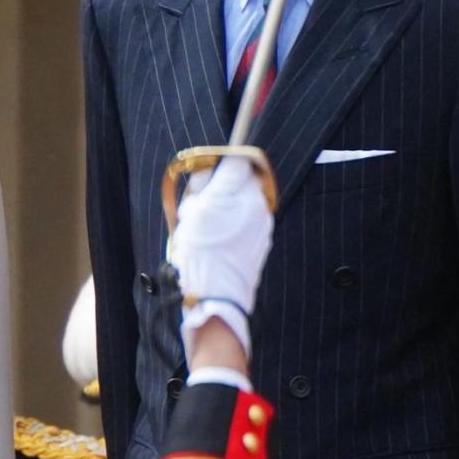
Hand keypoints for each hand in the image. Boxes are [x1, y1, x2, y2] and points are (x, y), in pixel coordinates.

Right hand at [168, 157, 273, 358]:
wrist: (215, 296)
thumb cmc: (202, 251)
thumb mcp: (196, 209)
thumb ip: (209, 182)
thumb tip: (214, 165)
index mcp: (244, 194)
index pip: (239, 162)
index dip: (218, 168)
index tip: (205, 180)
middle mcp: (259, 207)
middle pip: (240, 184)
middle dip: (218, 191)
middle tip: (197, 209)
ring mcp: (262, 228)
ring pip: (240, 205)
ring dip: (223, 211)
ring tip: (203, 231)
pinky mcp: (259, 245)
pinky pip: (243, 226)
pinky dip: (229, 229)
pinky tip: (213, 245)